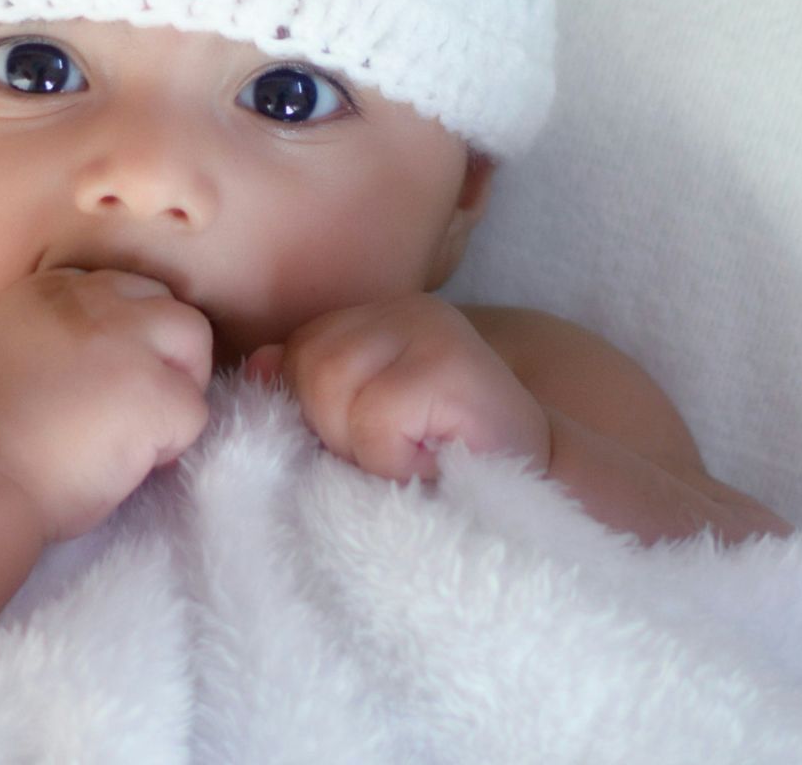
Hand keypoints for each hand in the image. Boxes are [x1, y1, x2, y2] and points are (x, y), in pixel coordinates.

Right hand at [0, 268, 213, 542]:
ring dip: (179, 387)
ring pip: (194, 341)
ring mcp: (129, 343)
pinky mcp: (156, 392)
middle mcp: (94, 302)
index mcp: (51, 289)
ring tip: (144, 429)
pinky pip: (195, 410)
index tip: (108, 379)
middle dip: (165, 353)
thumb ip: (53, 332)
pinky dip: (174, 442)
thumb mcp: (2, 346)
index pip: (123, 288)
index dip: (128, 335)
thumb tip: (105, 353)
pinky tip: (135, 462)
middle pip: (167, 305)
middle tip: (137, 405)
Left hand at [242, 294, 550, 481]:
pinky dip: (394, 458)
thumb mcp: (361, 429)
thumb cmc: (444, 466)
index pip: (293, 352)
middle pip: (306, 364)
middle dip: (334, 429)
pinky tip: (435, 462)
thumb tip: (254, 366)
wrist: (546, 492)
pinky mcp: (451, 363)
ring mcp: (430, 328)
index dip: (313, 411)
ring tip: (414, 457)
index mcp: (374, 319)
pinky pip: (375, 417)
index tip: (366, 444)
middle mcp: (401, 309)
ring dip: (364, 447)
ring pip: (330, 386)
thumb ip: (308, 393)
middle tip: (395, 454)